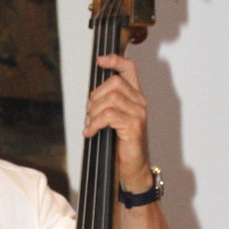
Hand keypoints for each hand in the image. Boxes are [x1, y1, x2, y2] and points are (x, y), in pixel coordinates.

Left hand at [84, 54, 152, 192]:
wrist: (133, 169)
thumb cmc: (122, 146)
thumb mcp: (114, 121)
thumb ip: (108, 105)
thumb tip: (92, 97)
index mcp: (135, 97)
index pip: (129, 69)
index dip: (115, 60)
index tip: (100, 60)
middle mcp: (140, 102)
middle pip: (114, 83)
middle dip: (95, 96)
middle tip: (89, 113)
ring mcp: (139, 114)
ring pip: (110, 99)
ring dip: (93, 112)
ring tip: (90, 125)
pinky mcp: (134, 126)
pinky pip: (109, 116)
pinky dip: (95, 123)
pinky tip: (90, 132)